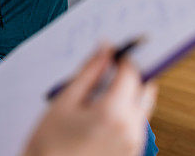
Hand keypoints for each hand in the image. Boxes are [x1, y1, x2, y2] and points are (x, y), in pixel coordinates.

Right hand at [24, 46, 156, 155]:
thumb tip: (105, 50)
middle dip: (131, 76)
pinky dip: (127, 114)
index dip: (123, 58)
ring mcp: (133, 145)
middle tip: (110, 71)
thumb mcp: (65, 100)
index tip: (114, 52)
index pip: (131, 73)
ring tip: (100, 97)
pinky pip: (138, 126)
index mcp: (113, 113)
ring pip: (143, 108)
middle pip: (145, 89)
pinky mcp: (131, 155)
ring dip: (130, 95)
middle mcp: (130, 130)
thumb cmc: (49, 143)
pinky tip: (102, 116)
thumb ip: (89, 72)